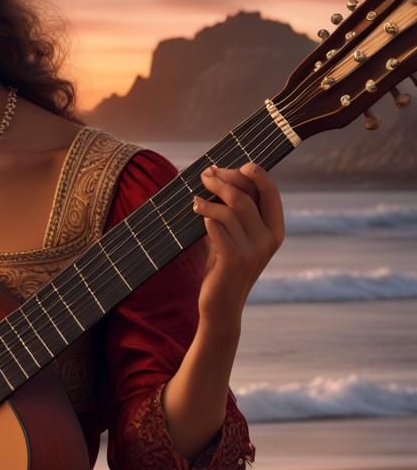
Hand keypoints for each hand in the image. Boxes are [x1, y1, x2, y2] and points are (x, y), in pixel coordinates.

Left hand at [192, 162, 284, 323]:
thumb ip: (234, 214)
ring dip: (209, 197)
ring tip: (194, 196)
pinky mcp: (233, 259)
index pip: (271, 193)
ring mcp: (253, 251)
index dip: (256, 174)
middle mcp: (269, 240)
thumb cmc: (224, 267)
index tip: (236, 164)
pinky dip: (204, 215)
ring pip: (229, 210)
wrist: (221, 305)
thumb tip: (218, 177)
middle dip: (224, 180)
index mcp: (275, 231)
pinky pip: (216, 227)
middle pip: (246, 197)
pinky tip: (195, 210)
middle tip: (205, 174)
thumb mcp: (235, 238)